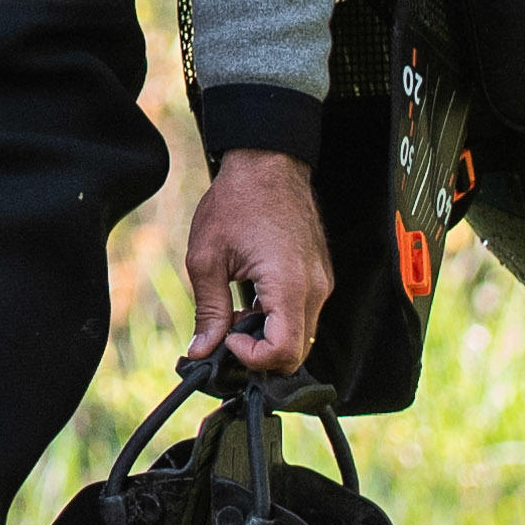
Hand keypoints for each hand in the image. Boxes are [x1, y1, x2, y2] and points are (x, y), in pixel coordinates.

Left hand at [183, 147, 332, 375]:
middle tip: (228, 332)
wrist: (268, 165)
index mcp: (288, 284)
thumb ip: (208, 310)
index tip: (227, 339)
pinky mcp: (321, 276)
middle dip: (260, 354)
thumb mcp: (207, 258)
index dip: (253, 359)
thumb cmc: (236, 203)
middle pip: (297, 352)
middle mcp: (315, 287)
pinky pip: (304, 314)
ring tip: (237, 311)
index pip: (285, 352)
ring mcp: (322, 282)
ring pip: (301, 335)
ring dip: (269, 336)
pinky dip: (278, 320)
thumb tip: (201, 351)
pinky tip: (252, 299)